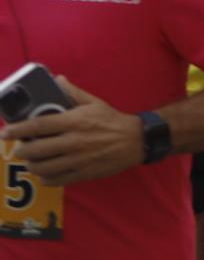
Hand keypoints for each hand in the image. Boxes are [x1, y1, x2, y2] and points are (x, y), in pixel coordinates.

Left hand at [2, 78, 142, 185]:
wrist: (136, 140)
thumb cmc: (112, 120)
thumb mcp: (94, 103)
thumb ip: (73, 93)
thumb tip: (57, 79)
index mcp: (74, 122)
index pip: (38, 126)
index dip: (17, 130)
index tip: (6, 132)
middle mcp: (73, 141)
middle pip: (35, 150)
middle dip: (22, 150)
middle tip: (20, 148)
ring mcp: (78, 159)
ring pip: (42, 167)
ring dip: (32, 165)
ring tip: (32, 161)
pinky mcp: (83, 173)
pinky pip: (55, 180)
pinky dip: (46, 178)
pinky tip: (46, 172)